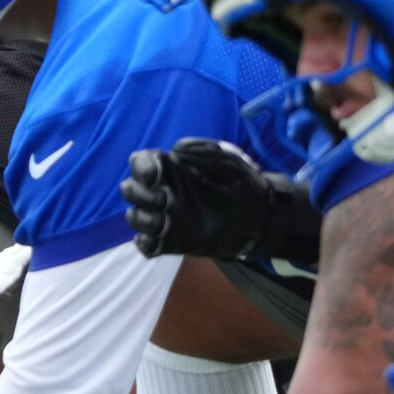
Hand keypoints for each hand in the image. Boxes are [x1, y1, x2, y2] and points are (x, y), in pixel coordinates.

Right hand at [122, 138, 320, 261]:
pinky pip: (146, 245)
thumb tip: (176, 149)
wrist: (263, 221)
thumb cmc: (246, 187)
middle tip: (167, 201)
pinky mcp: (171, 241)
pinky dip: (146, 244)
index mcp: (175, 170)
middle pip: (131, 189)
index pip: (141, 162)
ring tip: (165, 223)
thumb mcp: (231, 164)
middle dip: (141, 194)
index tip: (155, 176)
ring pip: (135, 216)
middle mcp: (165, 192)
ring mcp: (166, 218)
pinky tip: (160, 241)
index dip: (141, 166)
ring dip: (143, 219)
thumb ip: (204, 152)